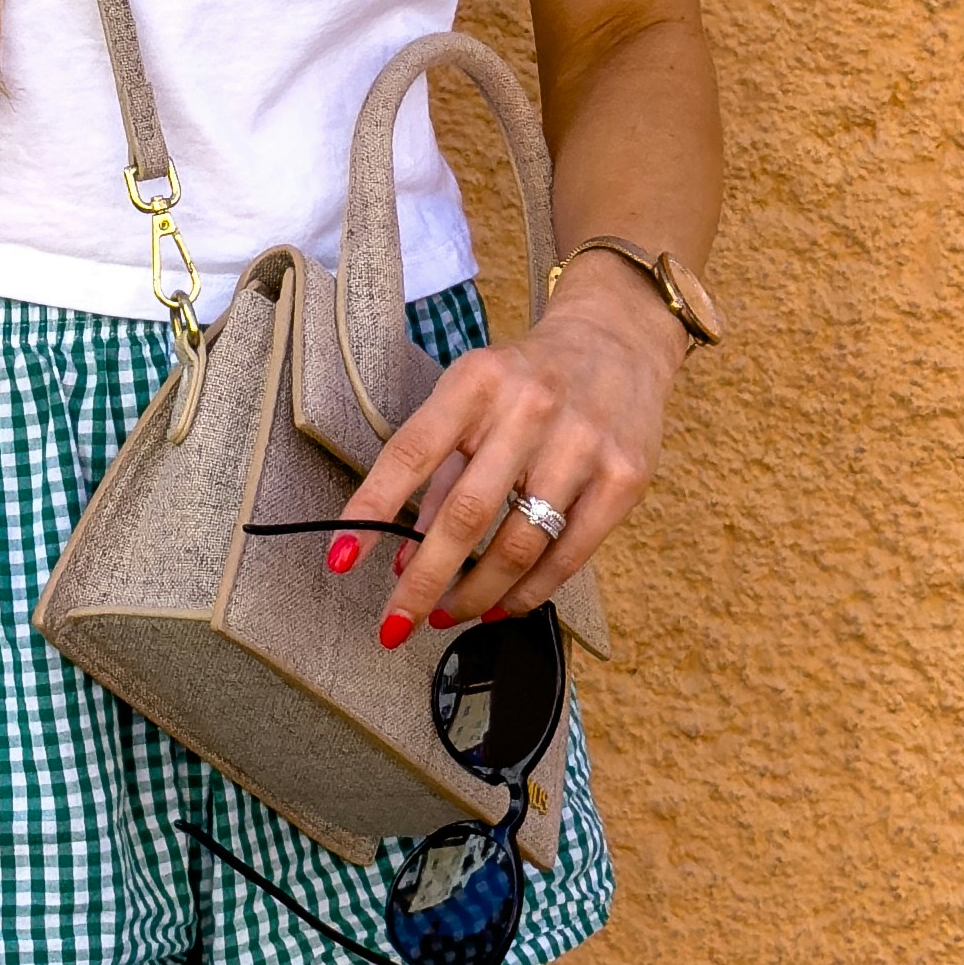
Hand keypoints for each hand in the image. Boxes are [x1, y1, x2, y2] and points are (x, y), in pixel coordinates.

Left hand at [337, 276, 679, 641]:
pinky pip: (568, 557)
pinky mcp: (623, 479)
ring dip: (474, 595)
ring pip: (518, 547)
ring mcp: (581, 446)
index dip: (372, 509)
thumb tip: (402, 556)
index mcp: (477, 383)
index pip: (411, 453)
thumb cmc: (527, 377)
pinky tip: (500, 607)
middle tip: (395, 624)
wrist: (617, 341)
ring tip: (448, 615)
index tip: (340, 560)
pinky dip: (527, 593)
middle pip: (465, 516)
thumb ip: (437, 471)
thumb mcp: (470, 396)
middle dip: (423, 582)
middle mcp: (529, 411)